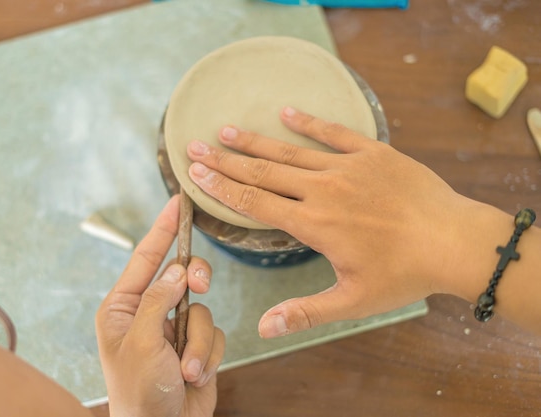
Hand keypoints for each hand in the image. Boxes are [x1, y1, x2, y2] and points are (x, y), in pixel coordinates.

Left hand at [95, 195, 224, 416]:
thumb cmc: (137, 394)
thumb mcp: (140, 343)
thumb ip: (158, 300)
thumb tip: (176, 269)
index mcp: (122, 308)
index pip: (144, 258)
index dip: (162, 229)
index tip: (177, 202)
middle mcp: (148, 313)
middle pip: (182, 276)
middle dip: (194, 284)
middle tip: (200, 285)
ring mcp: (173, 329)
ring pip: (202, 309)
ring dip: (197, 343)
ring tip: (185, 370)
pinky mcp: (195, 345)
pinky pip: (213, 333)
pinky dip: (207, 354)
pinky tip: (193, 376)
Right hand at [186, 107, 500, 337]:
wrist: (455, 241)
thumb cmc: (404, 275)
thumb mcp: (352, 301)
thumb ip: (305, 312)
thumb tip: (262, 328)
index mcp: (314, 225)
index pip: (254, 203)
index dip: (221, 188)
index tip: (195, 174)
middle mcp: (323, 191)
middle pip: (263, 173)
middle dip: (224, 160)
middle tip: (194, 146)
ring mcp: (348, 167)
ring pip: (290, 151)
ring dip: (255, 141)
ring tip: (227, 129)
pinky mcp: (372, 152)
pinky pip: (333, 133)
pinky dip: (308, 122)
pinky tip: (286, 111)